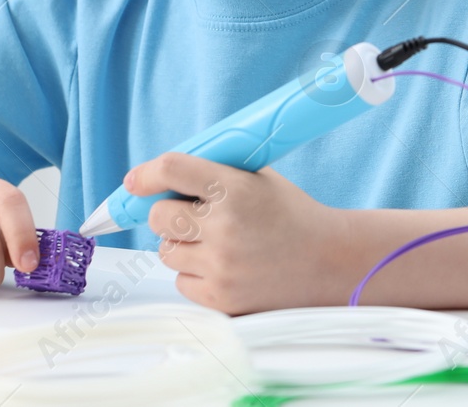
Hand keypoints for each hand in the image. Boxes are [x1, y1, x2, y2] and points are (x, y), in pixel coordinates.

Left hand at [125, 153, 353, 314]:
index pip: (172, 169)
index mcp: (235, 187)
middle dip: (167, 213)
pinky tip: (224, 267)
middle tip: (189, 215)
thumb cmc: (292, 215)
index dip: (146, 174)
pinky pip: (181, 282)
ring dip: (182, 245)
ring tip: (215, 243)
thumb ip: (213, 173)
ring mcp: (222, 266)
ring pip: (166, 251)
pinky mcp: (222, 298)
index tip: (134, 182)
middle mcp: (224, 226)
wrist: (333, 262)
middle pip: (158, 216)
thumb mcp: (258, 179)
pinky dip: (194, 274)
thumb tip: (159, 177)